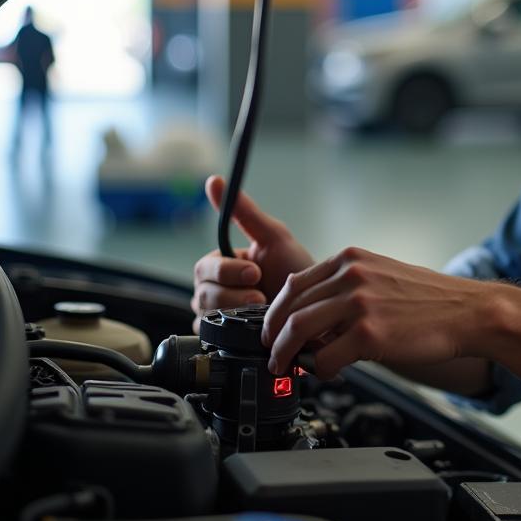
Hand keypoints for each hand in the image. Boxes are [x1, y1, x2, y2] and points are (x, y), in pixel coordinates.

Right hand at [191, 175, 314, 326]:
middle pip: (202, 294)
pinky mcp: (225, 340)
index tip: (255, 272)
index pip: (203, 268)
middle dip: (233, 295)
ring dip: (238, 314)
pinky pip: (216, 339)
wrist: (318, 306)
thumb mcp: (273, 236)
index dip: (227, 272)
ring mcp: (218, 317)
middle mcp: (213, 291)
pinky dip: (235, 334)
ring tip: (265, 311)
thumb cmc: (296, 268)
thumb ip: (243, 211)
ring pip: (208, 317)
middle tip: (262, 296)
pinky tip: (256, 330)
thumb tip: (213, 180)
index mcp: (219, 265)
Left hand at [261, 246, 493, 379]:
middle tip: (272, 353)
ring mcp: (360, 304)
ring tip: (286, 367)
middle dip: (273, 335)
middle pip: (290, 307)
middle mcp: (352, 276)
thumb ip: (349, 287)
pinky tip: (326, 373)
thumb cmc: (432, 299)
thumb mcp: (384, 274)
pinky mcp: (370, 334)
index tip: (273, 327)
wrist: (469, 312)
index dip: (276, 310)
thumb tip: (316, 314)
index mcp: (352, 259)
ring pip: (298, 331)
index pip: (296, 283)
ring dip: (286, 354)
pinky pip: (326, 358)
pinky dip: (318, 370)